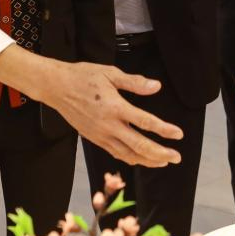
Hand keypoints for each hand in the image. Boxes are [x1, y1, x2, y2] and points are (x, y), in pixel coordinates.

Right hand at [0, 47, 182, 167]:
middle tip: (177, 157)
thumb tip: (156, 87)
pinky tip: (141, 159)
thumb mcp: (110, 72)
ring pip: (127, 154)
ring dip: (147, 160)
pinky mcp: (94, 139)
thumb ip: (135, 82)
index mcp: (115, 107)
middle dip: (160, 153)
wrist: (56, 87)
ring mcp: (100, 135)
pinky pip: (116, 153)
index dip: (164, 130)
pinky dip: (131, 158)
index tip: (178, 134)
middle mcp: (108, 125)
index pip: (145, 122)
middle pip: (139, 145)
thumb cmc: (83, 76)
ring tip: (164, 162)